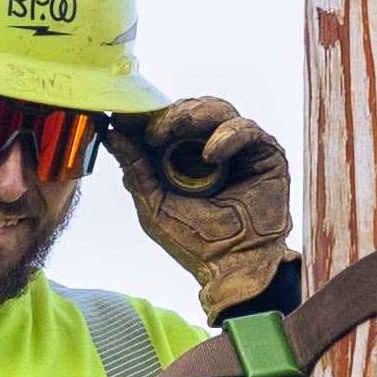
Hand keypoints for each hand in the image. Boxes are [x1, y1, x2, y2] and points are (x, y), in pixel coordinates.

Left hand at [110, 97, 293, 314]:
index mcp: (183, 158)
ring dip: (194, 115)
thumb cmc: (194, 243)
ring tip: (176, 129)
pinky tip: (211, 155)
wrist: (231, 266)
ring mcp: (238, 149)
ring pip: (218, 109)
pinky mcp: (265, 153)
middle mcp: (210, 148)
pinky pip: (247, 129)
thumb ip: (134, 168)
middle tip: (153, 130)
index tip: (124, 116)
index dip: (147, 117)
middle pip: (192, 110)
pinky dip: (228, 135)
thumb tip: (111, 131)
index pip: (166, 123)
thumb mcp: (153, 204)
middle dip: (170, 115)